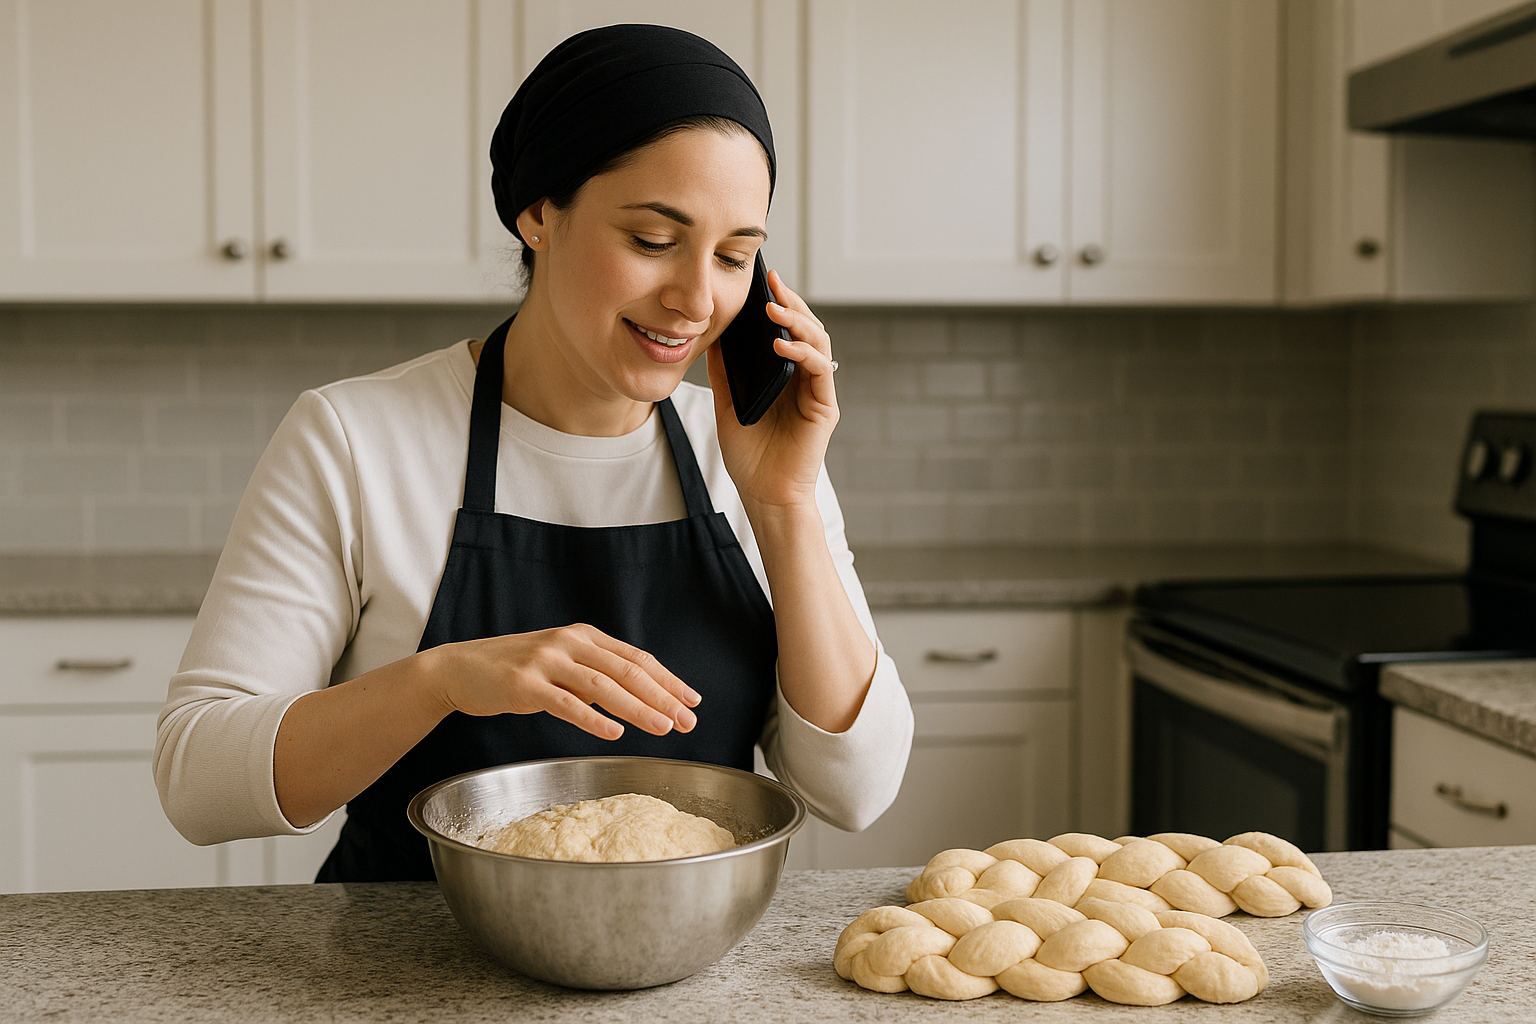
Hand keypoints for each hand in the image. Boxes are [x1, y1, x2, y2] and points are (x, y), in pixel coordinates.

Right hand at [431, 624, 700, 739]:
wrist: (461, 668)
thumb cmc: (516, 670)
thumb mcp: (561, 664)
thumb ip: (595, 675)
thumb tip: (637, 697)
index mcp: (584, 636)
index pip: (637, 658)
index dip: (668, 680)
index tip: (693, 700)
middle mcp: (569, 642)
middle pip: (627, 671)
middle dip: (663, 697)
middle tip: (688, 720)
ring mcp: (546, 660)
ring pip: (603, 686)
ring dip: (638, 708)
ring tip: (663, 728)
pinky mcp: (524, 683)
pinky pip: (565, 703)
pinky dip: (593, 718)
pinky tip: (614, 733)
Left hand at [706, 268, 838, 511]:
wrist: (763, 494)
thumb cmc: (749, 455)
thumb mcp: (727, 403)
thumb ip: (725, 371)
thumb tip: (713, 334)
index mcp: (785, 376)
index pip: (787, 330)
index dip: (778, 304)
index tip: (762, 280)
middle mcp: (805, 379)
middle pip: (807, 328)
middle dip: (791, 302)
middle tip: (772, 282)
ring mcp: (817, 392)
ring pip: (818, 342)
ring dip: (798, 322)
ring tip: (773, 309)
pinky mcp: (825, 408)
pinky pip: (821, 370)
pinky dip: (803, 353)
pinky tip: (782, 345)